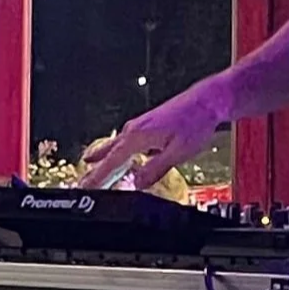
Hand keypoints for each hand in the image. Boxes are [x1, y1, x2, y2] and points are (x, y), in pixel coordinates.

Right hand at [78, 81, 227, 191]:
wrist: (206, 100)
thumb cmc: (195, 122)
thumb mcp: (176, 153)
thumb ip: (154, 169)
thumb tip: (137, 183)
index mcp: (138, 136)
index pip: (112, 162)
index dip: (98, 178)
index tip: (86, 188)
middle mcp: (134, 129)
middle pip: (109, 155)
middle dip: (95, 171)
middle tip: (82, 185)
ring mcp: (139, 126)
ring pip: (115, 147)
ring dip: (102, 160)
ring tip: (88, 170)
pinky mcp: (146, 126)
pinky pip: (124, 142)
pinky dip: (115, 152)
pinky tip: (113, 156)